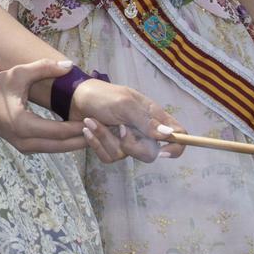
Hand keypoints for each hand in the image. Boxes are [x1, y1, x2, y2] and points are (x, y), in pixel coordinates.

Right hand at [0, 59, 89, 154]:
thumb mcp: (19, 73)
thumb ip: (44, 68)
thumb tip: (69, 66)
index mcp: (23, 124)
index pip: (58, 131)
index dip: (79, 128)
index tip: (98, 121)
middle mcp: (24, 140)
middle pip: (60, 146)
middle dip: (83, 139)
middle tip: (105, 132)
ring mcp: (23, 147)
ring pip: (56, 149)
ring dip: (75, 143)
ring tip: (97, 134)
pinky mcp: (24, 147)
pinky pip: (49, 148)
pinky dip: (64, 143)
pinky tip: (79, 135)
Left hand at [70, 78, 184, 164]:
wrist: (75, 98)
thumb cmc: (103, 96)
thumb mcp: (125, 104)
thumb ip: (145, 120)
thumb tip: (168, 134)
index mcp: (153, 117)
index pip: (178, 135)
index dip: (176, 146)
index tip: (163, 151)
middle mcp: (143, 131)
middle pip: (150, 154)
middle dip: (131, 145)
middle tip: (118, 128)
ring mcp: (127, 141)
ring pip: (126, 155)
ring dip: (106, 138)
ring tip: (93, 121)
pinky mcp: (111, 148)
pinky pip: (109, 157)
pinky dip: (96, 143)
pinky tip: (88, 129)